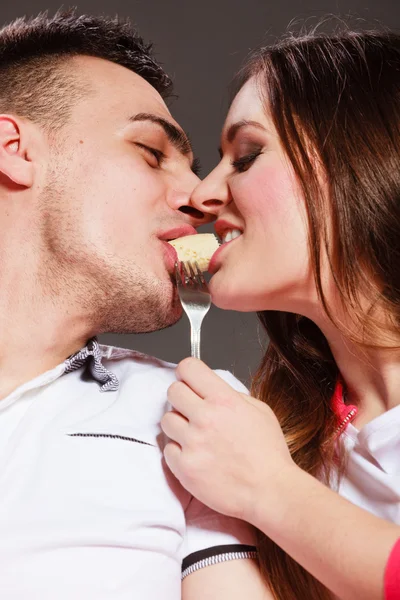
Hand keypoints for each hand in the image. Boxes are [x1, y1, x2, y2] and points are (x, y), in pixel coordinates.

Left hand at [161, 357, 294, 524]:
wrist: (270, 491)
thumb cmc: (268, 453)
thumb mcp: (259, 411)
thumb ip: (232, 396)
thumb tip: (209, 389)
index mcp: (224, 400)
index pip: (188, 368)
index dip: (187, 372)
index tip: (189, 381)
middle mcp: (205, 418)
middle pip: (173, 391)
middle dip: (182, 398)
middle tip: (192, 410)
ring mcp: (192, 443)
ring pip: (166, 420)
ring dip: (178, 425)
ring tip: (196, 436)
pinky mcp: (184, 467)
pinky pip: (167, 450)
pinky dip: (179, 452)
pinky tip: (196, 456)